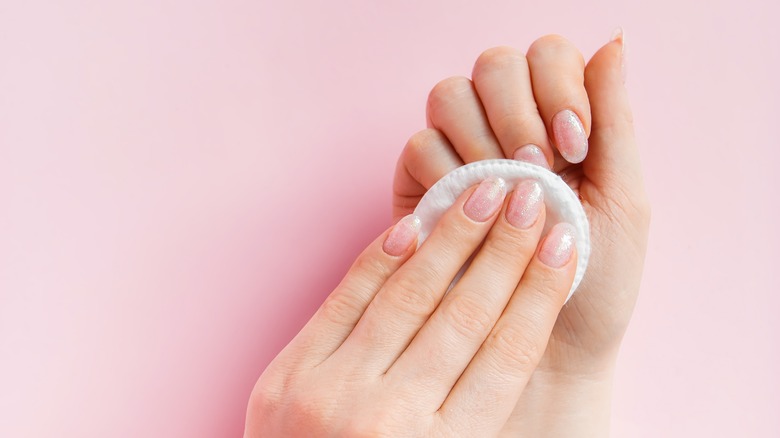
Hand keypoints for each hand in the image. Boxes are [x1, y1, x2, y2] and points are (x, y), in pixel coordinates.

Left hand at [245, 176, 579, 435]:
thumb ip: (477, 408)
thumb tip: (515, 318)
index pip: (508, 353)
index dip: (542, 290)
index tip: (565, 243)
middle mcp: (391, 423)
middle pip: (466, 314)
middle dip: (506, 248)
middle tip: (534, 195)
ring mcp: (332, 395)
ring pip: (409, 296)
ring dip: (453, 237)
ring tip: (485, 190)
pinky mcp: (288, 375)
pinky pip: (345, 299)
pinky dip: (382, 258)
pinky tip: (415, 223)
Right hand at [392, 32, 649, 434]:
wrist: (547, 348)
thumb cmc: (593, 280)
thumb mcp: (624, 200)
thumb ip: (616, 119)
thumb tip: (613, 41)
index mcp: (559, 121)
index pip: (548, 55)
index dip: (557, 86)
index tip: (575, 145)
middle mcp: (507, 128)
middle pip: (495, 64)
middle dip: (518, 110)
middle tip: (540, 166)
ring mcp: (461, 154)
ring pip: (450, 95)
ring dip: (481, 138)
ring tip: (505, 195)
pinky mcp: (422, 187)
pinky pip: (419, 146)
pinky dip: (446, 173)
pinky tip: (471, 211)